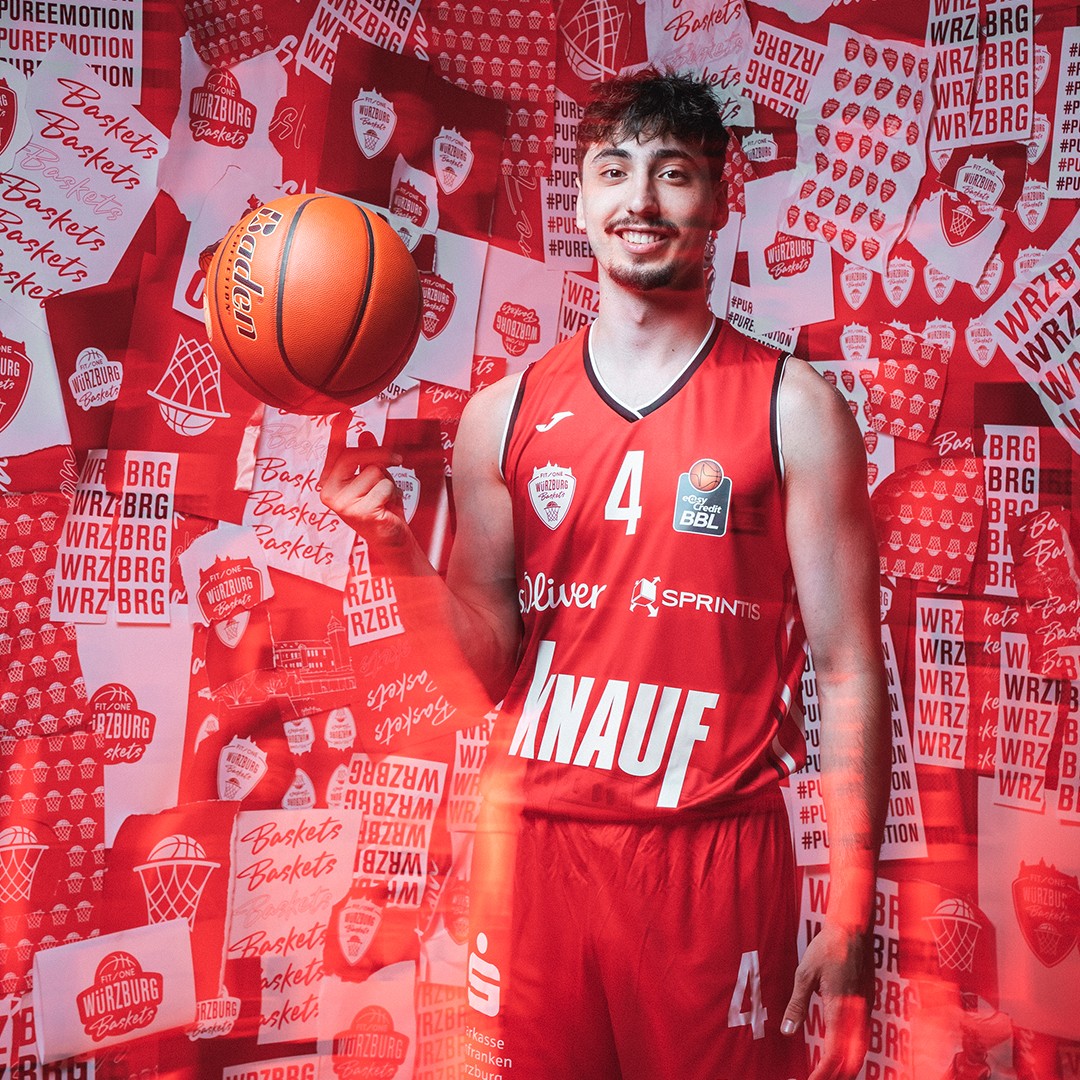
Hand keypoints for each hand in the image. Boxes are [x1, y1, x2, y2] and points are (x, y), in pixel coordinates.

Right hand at [319, 431, 406, 546]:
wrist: (391, 539)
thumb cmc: (382, 509)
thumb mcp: (375, 479)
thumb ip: (368, 459)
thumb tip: (365, 434)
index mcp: (330, 482)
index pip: (334, 451)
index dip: (339, 431)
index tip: (345, 413)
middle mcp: (330, 492)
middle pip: (353, 456)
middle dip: (379, 454)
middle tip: (398, 460)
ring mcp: (342, 504)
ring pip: (374, 471)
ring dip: (388, 482)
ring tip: (385, 498)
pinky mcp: (360, 512)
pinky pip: (384, 486)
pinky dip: (393, 494)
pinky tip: (388, 508)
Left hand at [781, 920, 871, 1079]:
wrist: (852, 929)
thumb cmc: (827, 948)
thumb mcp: (805, 975)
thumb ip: (797, 1006)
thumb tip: (788, 1032)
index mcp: (841, 1009)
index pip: (834, 1054)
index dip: (823, 1073)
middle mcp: (857, 1015)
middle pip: (853, 1061)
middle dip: (837, 1075)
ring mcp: (866, 1011)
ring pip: (861, 1051)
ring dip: (846, 1067)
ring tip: (828, 1073)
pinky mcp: (868, 1005)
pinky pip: (864, 1038)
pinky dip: (854, 1053)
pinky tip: (843, 1054)